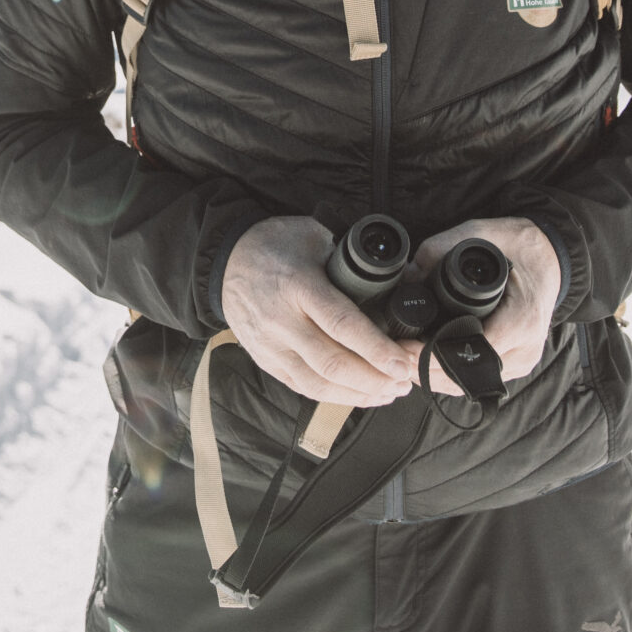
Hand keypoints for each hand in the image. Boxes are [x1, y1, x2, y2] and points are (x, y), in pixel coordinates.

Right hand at [220, 216, 418, 408]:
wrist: (225, 261)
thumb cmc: (275, 245)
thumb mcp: (312, 234)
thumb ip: (347, 257)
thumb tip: (391, 276)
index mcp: (298, 285)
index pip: (341, 323)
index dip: (375, 348)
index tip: (402, 362)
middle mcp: (281, 320)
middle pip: (333, 362)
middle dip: (375, 378)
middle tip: (406, 379)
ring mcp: (270, 345)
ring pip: (319, 383)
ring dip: (360, 393)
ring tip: (392, 391)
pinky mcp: (266, 361)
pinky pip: (304, 387)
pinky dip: (337, 396)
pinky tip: (362, 395)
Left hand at [404, 217, 561, 397]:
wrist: (552, 259)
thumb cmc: (520, 246)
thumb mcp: (481, 233)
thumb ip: (440, 248)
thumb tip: (407, 275)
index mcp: (520, 320)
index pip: (470, 352)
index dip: (432, 354)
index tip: (404, 344)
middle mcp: (524, 348)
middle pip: (467, 375)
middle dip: (426, 369)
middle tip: (394, 353)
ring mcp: (522, 360)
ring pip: (471, 384)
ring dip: (435, 377)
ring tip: (402, 360)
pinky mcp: (516, 364)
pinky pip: (479, 379)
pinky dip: (450, 376)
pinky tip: (425, 364)